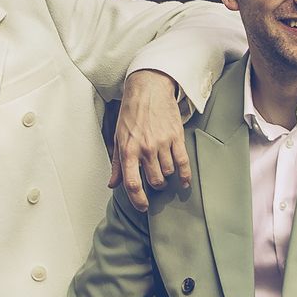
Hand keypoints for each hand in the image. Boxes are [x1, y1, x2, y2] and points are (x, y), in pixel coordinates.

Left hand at [111, 69, 191, 208]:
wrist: (148, 89)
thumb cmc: (131, 112)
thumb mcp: (118, 137)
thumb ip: (117, 164)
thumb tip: (112, 184)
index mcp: (128, 150)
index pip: (132, 183)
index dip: (137, 200)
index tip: (142, 207)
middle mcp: (145, 148)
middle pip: (154, 181)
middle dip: (155, 185)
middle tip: (155, 180)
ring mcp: (162, 143)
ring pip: (168, 173)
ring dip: (167, 176)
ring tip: (164, 169)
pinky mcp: (176, 137)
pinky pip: (183, 163)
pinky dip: (184, 175)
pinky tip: (183, 180)